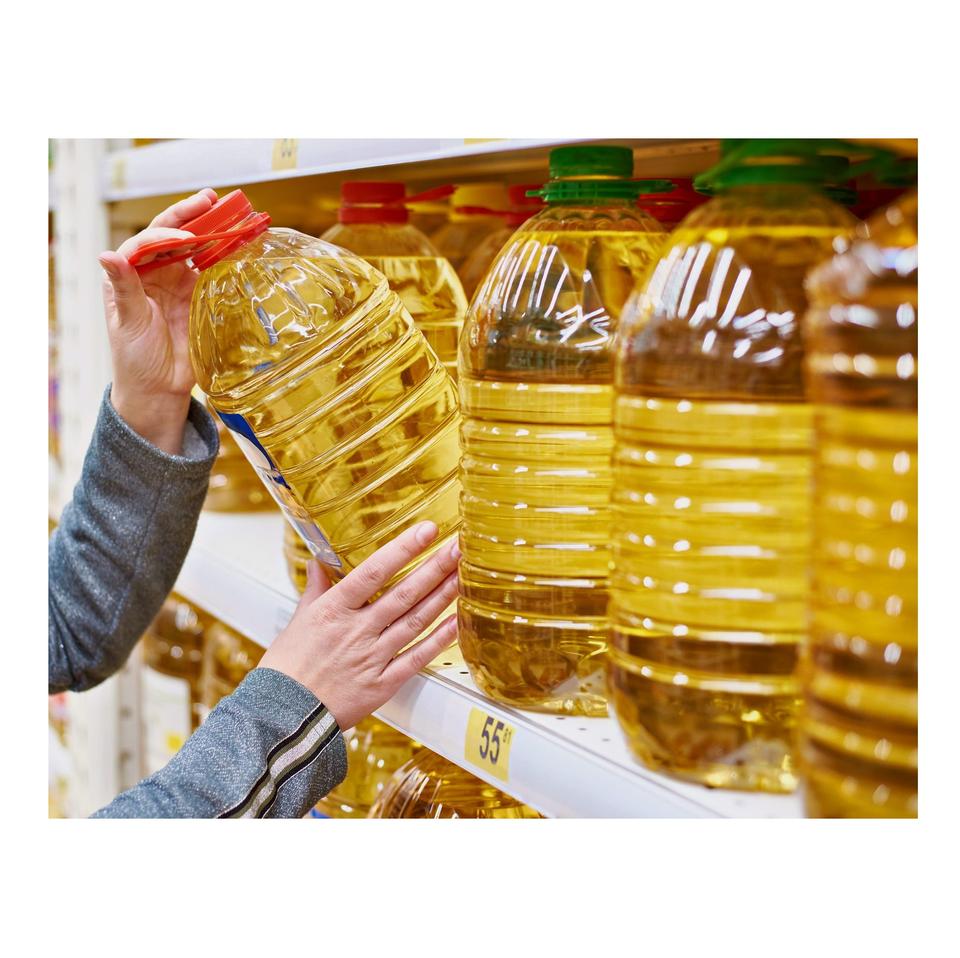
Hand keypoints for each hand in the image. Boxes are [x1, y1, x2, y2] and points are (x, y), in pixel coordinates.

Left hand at [99, 189, 218, 454]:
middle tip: (213, 200)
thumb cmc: (134, 358)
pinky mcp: (199, 297)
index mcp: (130, 275)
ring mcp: (178, 284)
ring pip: (195, 249)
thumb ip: (124, 287)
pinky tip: (237, 245)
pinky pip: (212, 270)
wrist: (159, 389)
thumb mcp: (127, 322)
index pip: (148, 241)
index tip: (186, 237)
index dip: (166, 233)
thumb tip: (107, 254)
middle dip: (192, 216)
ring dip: (212, 230)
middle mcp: (154, 273)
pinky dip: (224, 256)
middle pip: (173, 235)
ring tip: (231, 215)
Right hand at [260, 521, 460, 730]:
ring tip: (462, 575)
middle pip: (403, 594)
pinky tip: (456, 622)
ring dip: (442, 597)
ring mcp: (372, 657)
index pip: (373, 571)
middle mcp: (356, 631)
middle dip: (433, 568)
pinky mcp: (382, 684)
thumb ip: (316, 589)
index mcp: (333, 610)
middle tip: (458, 547)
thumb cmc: (288, 669)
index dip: (402, 550)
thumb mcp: (298, 620)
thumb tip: (319, 562)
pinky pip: (416, 658)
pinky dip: (439, 641)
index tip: (426, 531)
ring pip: (414, 622)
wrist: (283, 717)